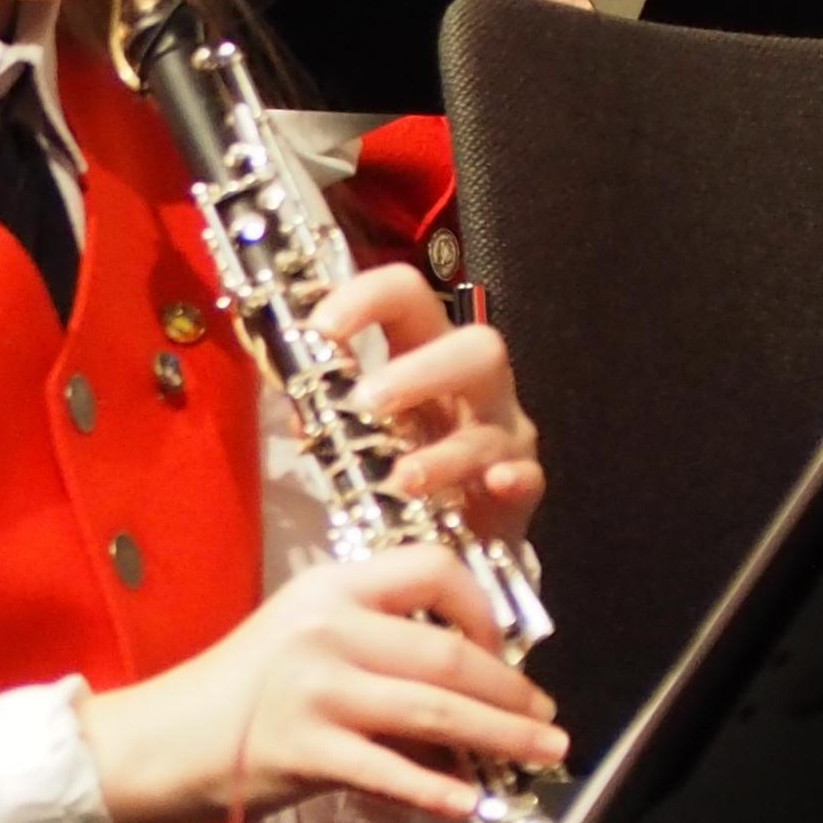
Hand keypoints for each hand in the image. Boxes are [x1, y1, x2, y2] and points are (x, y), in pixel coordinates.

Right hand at [80, 541, 565, 822]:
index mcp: (333, 587)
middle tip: (547, 719)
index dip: (483, 609)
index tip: (500, 649)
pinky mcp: (306, 751)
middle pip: (449, 653)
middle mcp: (328, 629)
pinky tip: (473, 804)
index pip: (434, 569)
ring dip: (501, 736)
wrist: (162, 740)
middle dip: (512, 691)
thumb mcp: (306, 639)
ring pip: (435, 710)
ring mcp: (316, 690)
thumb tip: (467, 687)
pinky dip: (439, 790)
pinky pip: (391, 771)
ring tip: (540, 752)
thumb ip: (378, 646)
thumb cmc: (240, 690)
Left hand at [306, 260, 542, 547]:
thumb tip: (296, 409)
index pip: (408, 297)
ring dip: (443, 452)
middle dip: (420, 371)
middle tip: (365, 402)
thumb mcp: (362, 429)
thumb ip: (329, 412)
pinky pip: (526, 479)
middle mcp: (474, 385)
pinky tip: (493, 486)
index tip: (321, 327)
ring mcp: (503, 434)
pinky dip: (510, 481)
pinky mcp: (521, 487)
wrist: (447, 525)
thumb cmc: (402, 460)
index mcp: (426, 352)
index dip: (367, 299)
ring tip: (401, 478)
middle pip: (476, 347)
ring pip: (492, 425)